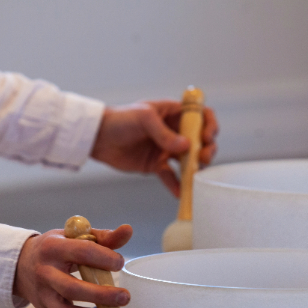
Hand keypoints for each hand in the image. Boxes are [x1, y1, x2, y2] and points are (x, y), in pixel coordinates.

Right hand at [13, 224, 132, 307]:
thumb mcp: (75, 236)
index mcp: (54, 248)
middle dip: (102, 295)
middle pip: (72, 288)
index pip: (82, 252)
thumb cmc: (57, 248)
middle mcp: (45, 272)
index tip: (120, 263)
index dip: (104, 258)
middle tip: (125, 296)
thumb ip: (104, 236)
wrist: (22, 264)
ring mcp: (43, 294)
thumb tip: (128, 230)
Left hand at [91, 100, 218, 196]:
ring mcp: (166, 149)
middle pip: (200, 141)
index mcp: (173, 113)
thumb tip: (186, 147)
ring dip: (195, 168)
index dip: (209, 126)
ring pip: (189, 160)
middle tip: (201, 159)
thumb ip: (164, 133)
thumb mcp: (144, 118)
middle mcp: (173, 131)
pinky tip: (180, 193)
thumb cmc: (120, 119)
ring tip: (194, 175)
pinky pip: (171, 176)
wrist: (98, 137)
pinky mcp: (156, 165)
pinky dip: (176, 185)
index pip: (200, 116)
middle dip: (206, 150)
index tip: (207, 137)